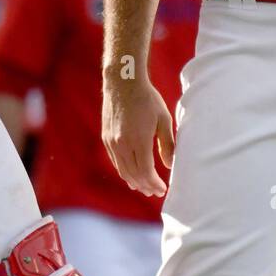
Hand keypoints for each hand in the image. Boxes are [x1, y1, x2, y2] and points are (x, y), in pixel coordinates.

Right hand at [102, 76, 173, 196]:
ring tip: (144, 188)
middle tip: (155, 192)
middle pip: (134, 175)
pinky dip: (124, 171)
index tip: (162, 189)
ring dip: (134, 181)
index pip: (146, 172)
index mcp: (139, 140)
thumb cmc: (147, 99)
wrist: (123, 82)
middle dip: (145, 186)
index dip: (154, 184)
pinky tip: (131, 174)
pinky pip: (116, 161)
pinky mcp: (106, 138)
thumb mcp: (163, 119)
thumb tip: (169, 165)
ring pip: (123, 170)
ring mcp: (112, 142)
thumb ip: (167, 144)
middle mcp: (123, 144)